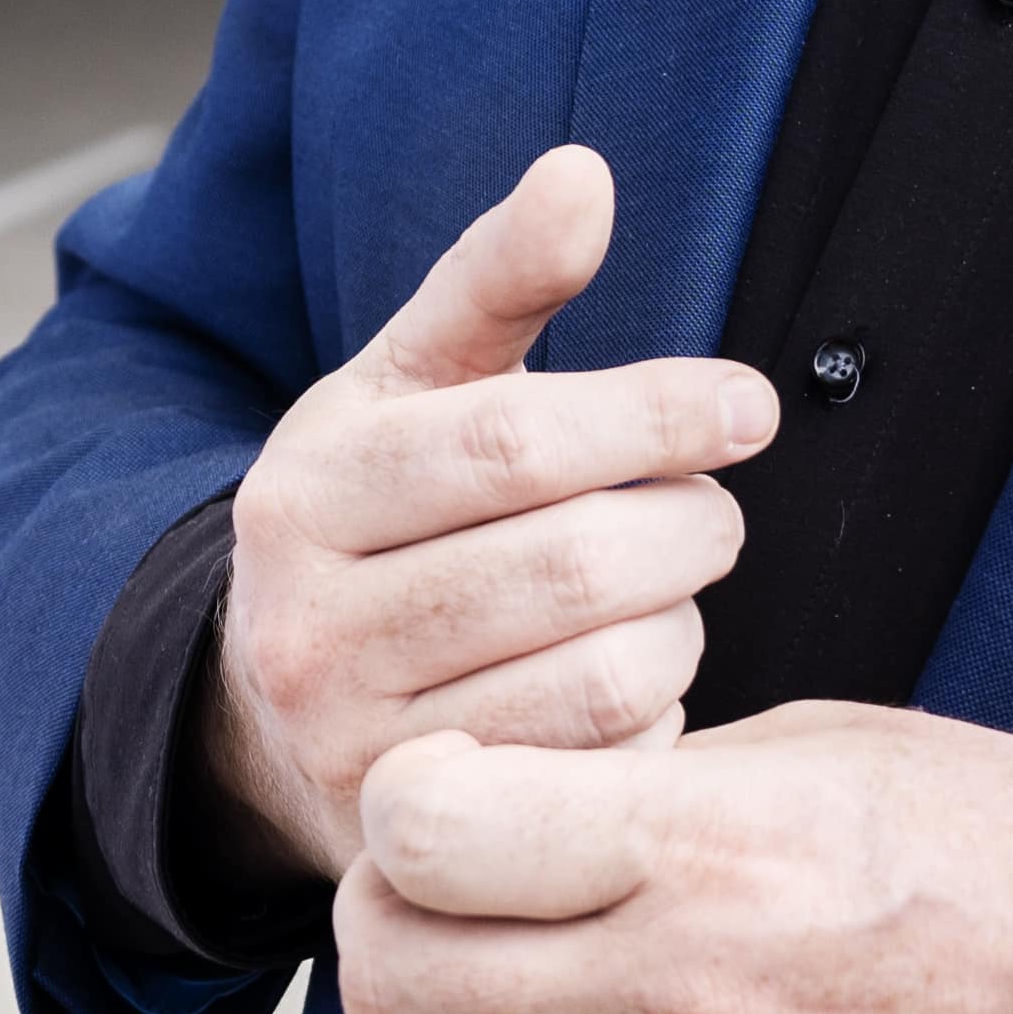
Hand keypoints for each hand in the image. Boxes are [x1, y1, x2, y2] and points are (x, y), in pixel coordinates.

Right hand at [208, 147, 774, 881]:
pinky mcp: (424, 841)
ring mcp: (360, 745)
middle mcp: (308, 624)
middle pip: (569, 566)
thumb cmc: (375, 518)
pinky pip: (602, 774)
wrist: (265, 713)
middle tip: (714, 508)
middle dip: (686, 524)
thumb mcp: (407, 386)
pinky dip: (650, 717)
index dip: (651, 413)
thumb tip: (582, 173)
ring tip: (669, 589)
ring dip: (679, 624)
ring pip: (602, 678)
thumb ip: (496, 281)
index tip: (747, 405)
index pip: (509, 441)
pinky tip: (631, 677)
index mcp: (305, 492)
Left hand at [333, 703, 1012, 1013]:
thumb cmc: (987, 852)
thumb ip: (645, 773)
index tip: (447, 779)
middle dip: (383, 908)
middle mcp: (672, 993)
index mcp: (701, 851)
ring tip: (492, 953)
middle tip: (434, 868)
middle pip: (394, 973)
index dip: (404, 796)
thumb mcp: (818, 747)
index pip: (425, 835)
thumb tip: (518, 786)